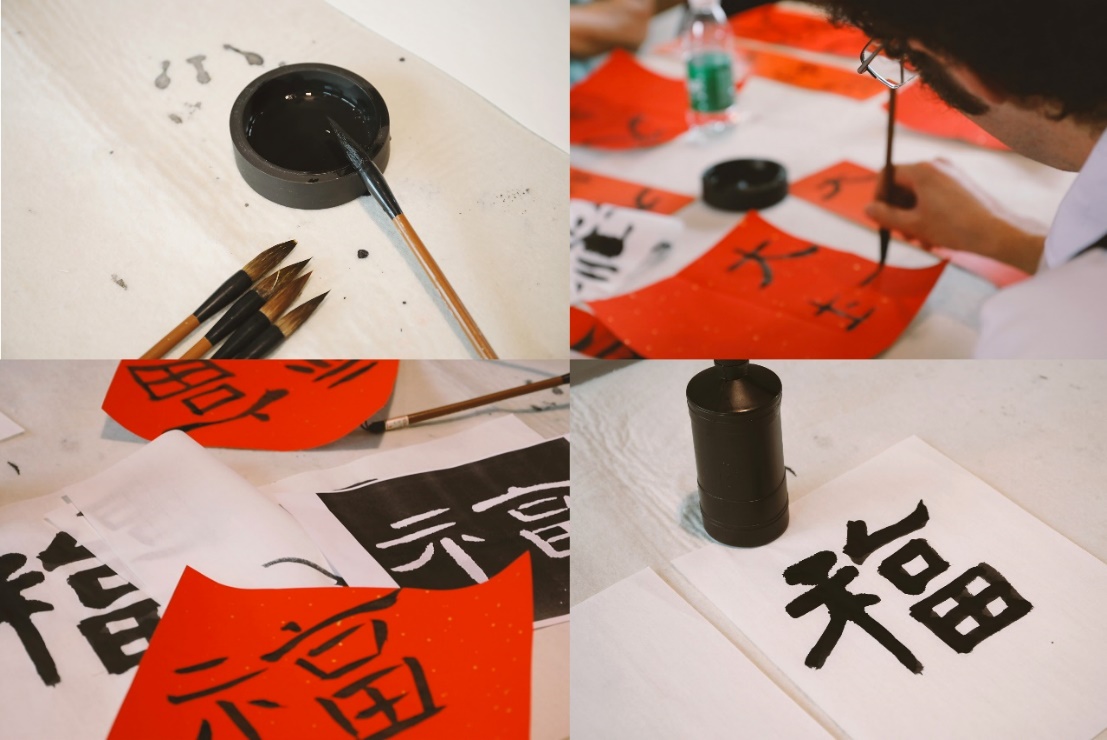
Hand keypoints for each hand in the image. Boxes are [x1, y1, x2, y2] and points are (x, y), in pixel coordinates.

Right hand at [865, 159, 1045, 273]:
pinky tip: (933, 234)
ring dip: (912, 215)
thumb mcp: (913, 225)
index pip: (887, 174)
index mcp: (922, 170)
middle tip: (900, 233)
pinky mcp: (961, 184)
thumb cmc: (954, 228)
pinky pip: (934, 194)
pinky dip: (927, 212)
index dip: (878, 195)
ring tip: (919, 239)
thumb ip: (886, 215)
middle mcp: (936, 165)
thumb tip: (868, 209)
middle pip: (902, 184)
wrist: (996, 232)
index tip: (878, 216)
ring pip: (918, 192)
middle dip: (897, 209)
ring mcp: (950, 173)